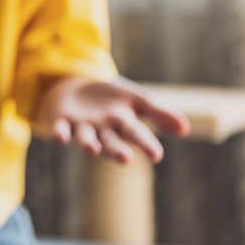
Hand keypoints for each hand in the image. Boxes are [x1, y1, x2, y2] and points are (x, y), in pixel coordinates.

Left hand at [35, 75, 189, 163]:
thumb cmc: (111, 97)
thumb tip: (185, 128)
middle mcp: (103, 130)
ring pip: (86, 138)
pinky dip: (60, 133)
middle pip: (111, 142)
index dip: (146, 144)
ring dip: (88, 144)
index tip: (157, 156)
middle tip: (125, 159)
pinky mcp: (61, 121)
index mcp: (123, 123)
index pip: (137, 134)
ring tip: (92, 149)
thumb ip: (159, 113)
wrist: (76, 86)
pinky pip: (60, 129)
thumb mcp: (136, 99)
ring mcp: (82, 127)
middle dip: (117, 151)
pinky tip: (60, 138)